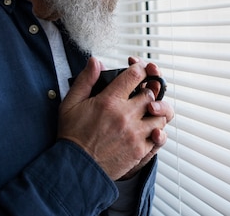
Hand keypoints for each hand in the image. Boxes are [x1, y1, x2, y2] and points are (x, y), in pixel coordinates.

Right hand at [57, 57, 172, 179]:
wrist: (76, 168)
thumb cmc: (72, 135)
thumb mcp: (71, 104)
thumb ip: (85, 80)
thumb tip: (95, 61)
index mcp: (109, 101)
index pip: (134, 75)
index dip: (140, 69)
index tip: (139, 71)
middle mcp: (125, 115)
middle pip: (150, 94)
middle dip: (147, 92)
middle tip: (140, 96)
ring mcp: (134, 133)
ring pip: (159, 115)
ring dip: (154, 112)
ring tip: (145, 114)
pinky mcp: (139, 150)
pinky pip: (159, 136)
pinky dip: (156, 131)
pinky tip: (146, 130)